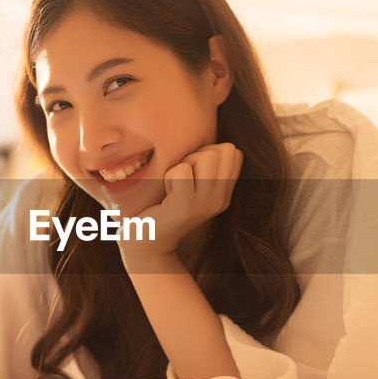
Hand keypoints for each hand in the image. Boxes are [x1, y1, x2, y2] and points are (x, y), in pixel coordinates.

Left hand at [120, 142, 242, 264]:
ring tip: (172, 186)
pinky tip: (163, 195)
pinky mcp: (187, 207)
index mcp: (224, 192)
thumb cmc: (160, 205)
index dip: (208, 151)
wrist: (144, 242)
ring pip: (206, 157)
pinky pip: (181, 170)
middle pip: (222, 150)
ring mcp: (207, 204)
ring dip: (183, 164)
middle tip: (178, 179)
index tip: (189, 172)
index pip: (233, 152)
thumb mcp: (189, 183)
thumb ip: (203, 164)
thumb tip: (211, 136)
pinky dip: (167, 177)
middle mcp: (220, 199)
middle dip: (195, 156)